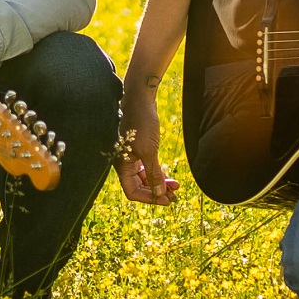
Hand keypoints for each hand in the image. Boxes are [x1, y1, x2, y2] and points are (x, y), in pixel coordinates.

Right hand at [115, 89, 178, 203]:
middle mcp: (125, 163)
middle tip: (174, 196)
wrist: (140, 98)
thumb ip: (154, 174)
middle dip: (157, 191)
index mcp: (122, 165)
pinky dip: (158, 173)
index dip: (148, 198)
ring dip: (160, 183)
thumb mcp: (149, 150)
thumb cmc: (141, 122)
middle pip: (139, 186)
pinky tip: (170, 177)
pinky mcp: (139, 149)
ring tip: (176, 187)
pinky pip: (148, 167)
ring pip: (145, 177)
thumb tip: (159, 194)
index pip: (132, 191)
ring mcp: (132, 156)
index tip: (166, 200)